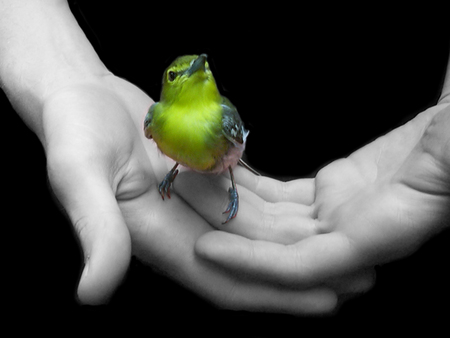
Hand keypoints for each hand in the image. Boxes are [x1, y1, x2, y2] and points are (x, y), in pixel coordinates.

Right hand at [42, 75, 336, 311]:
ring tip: (347, 238)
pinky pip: (250, 196)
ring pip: (258, 229)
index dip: (274, 294)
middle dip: (304, 269)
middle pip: (253, 259)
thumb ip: (97, 230)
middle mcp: (182, 228)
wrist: (77, 95)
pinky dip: (280, 203)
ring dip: (301, 238)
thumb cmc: (72, 130)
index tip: (326, 299)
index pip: (224, 280)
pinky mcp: (204, 176)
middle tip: (360, 270)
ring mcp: (196, 203)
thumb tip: (94, 293)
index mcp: (157, 238)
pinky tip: (311, 204)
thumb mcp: (79, 176)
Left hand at [175, 103, 449, 312]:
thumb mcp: (448, 150)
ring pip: (277, 219)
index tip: (206, 249)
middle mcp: (359, 232)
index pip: (305, 265)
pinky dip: (256, 189)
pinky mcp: (336, 189)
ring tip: (195, 177)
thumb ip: (425, 179)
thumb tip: (360, 212)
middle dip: (229, 225)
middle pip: (278, 242)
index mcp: (386, 232)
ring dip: (235, 203)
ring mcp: (344, 211)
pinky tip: (228, 173)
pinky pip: (287, 198)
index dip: (255, 264)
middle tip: (184, 196)